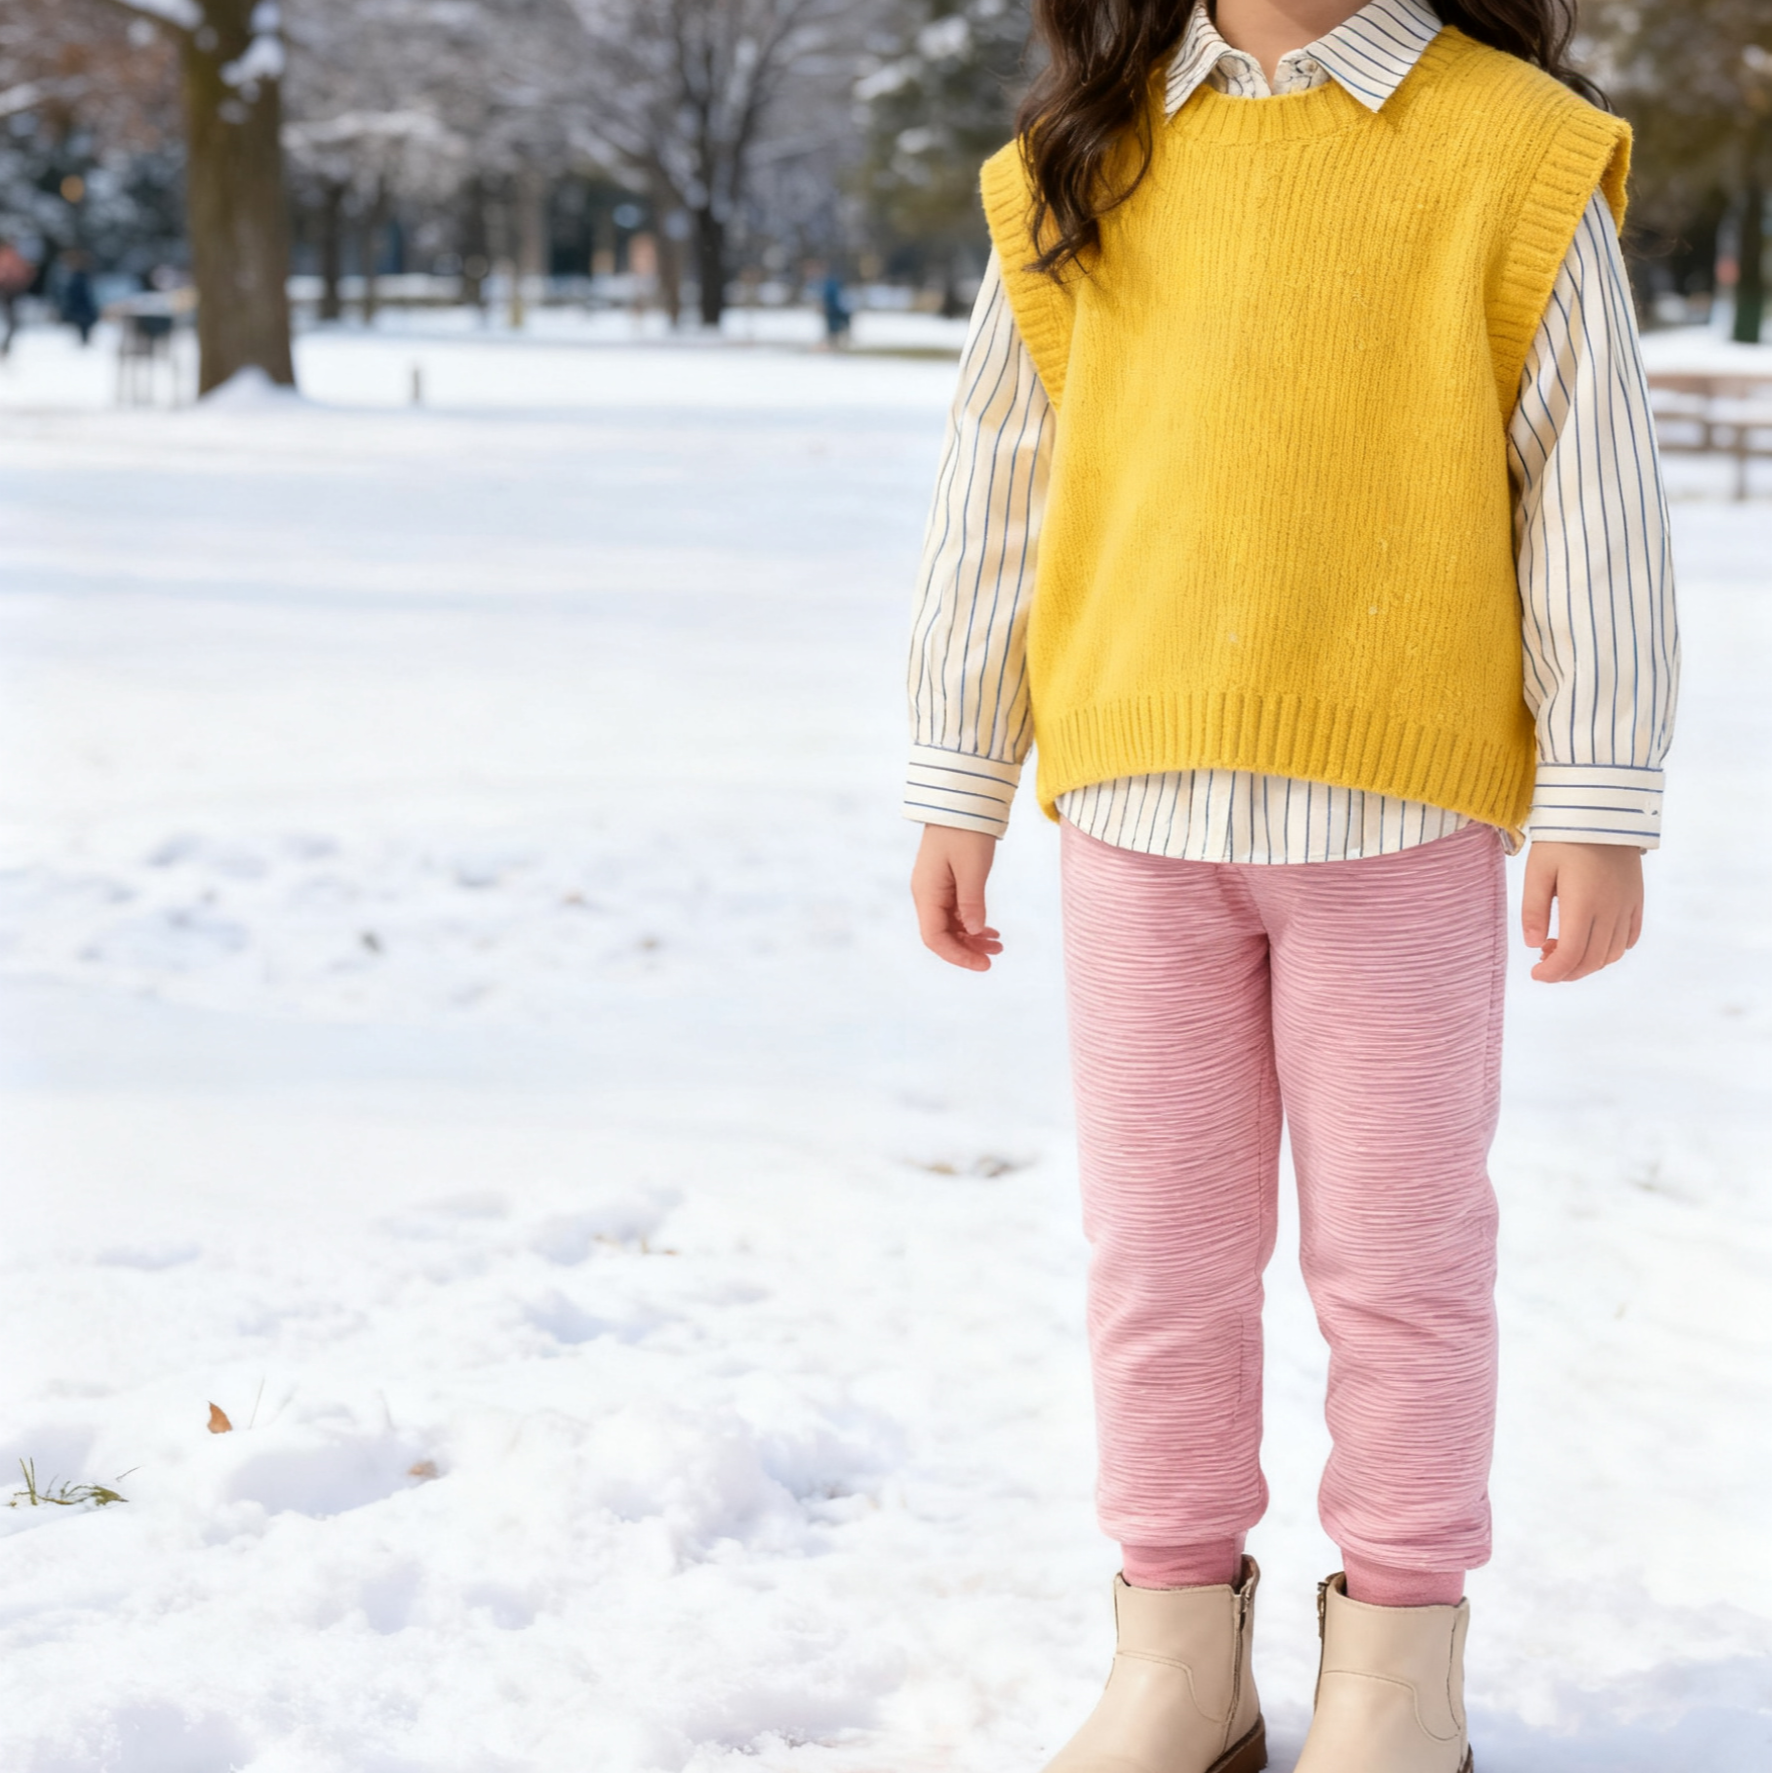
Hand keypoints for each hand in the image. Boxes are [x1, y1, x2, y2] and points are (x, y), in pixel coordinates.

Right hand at [911, 824, 1002, 970]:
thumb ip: (972, 903)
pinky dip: (972, 922)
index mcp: (926, 892)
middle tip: (997, 954)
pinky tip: (990, 929)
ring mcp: (935, 888)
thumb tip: (974, 931)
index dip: (958, 955)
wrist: (961, 799)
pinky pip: (955, 911)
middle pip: (941, 934)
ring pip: (950, 924)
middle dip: (967, 948)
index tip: (984, 964)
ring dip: (972, 937)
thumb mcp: (972, 869)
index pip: (934, 938)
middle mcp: (926, 893)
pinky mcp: (946, 881)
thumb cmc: (965, 831)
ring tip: (999, 943)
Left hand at [1521, 841, 1643, 982]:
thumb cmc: (1563, 838)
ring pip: (1612, 953)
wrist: (1603, 812)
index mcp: (1583, 904)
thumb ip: (1533, 910)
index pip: (1571, 954)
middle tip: (1544, 962)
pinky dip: (1610, 950)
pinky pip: (1630, 937)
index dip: (1553, 972)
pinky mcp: (1636, 899)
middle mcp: (1610, 910)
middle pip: (1592, 960)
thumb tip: (1534, 945)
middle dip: (1567, 972)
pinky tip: (1591, 941)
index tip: (1536, 974)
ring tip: (1562, 947)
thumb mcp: (1538, 870)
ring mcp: (1627, 905)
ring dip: (1588, 962)